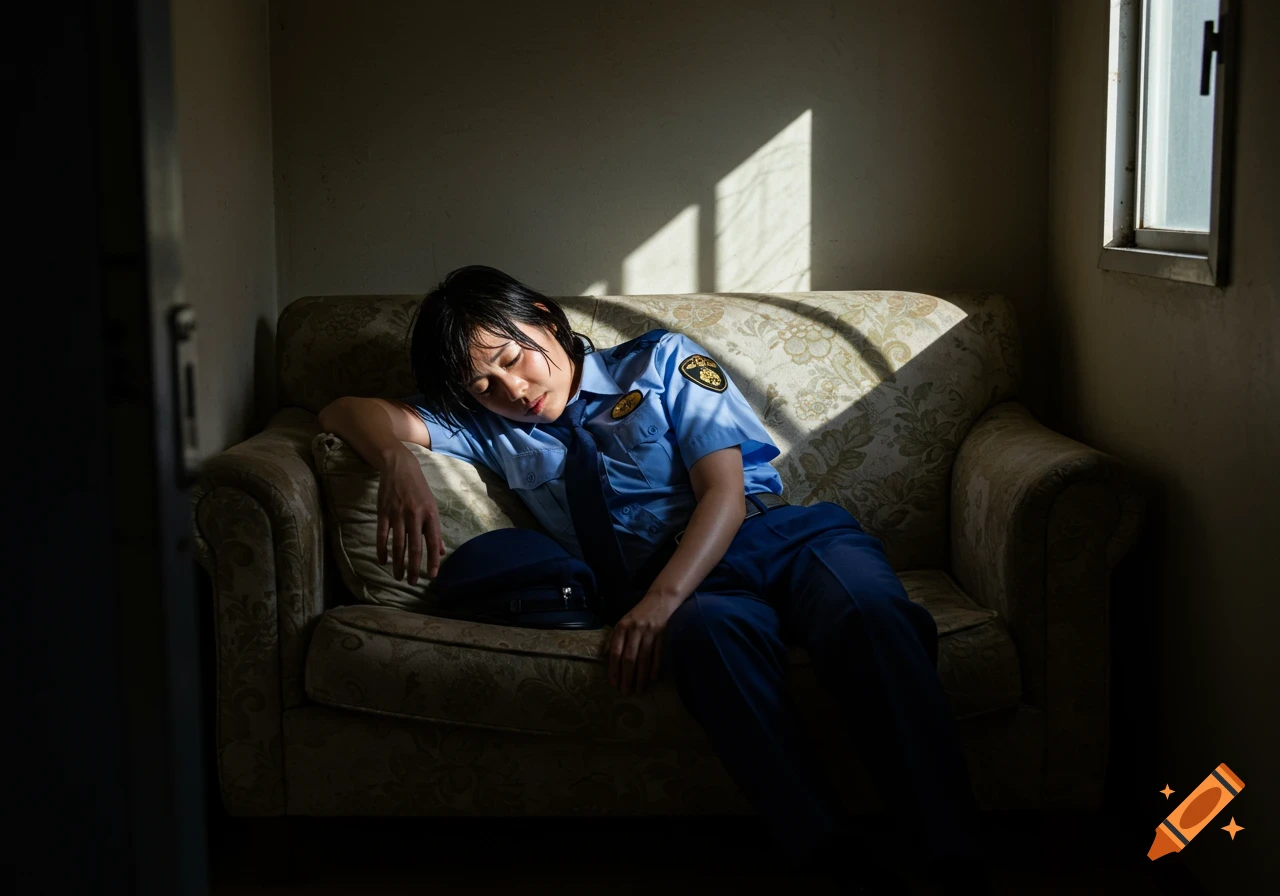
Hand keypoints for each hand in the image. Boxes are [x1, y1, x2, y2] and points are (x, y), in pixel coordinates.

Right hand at [376, 447, 445, 583]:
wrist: (400, 467)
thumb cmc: (419, 489)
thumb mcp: (432, 506)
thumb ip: (435, 530)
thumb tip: (441, 551)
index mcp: (430, 514)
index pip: (433, 542)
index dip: (433, 561)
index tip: (432, 576)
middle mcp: (415, 516)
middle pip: (415, 548)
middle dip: (415, 568)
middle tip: (414, 582)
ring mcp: (398, 514)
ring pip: (398, 545)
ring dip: (398, 564)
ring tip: (399, 577)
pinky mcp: (384, 513)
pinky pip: (382, 536)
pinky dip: (382, 550)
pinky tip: (383, 561)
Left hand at [608, 592, 679, 696]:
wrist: (660, 600)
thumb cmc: (638, 615)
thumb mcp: (622, 622)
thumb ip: (613, 638)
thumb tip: (604, 657)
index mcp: (622, 627)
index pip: (615, 651)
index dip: (614, 669)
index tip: (614, 683)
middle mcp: (634, 629)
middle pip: (629, 657)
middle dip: (627, 677)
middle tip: (626, 692)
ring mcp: (649, 632)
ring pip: (644, 658)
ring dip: (641, 676)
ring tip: (639, 690)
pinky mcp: (662, 634)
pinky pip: (658, 654)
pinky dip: (656, 667)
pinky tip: (653, 678)